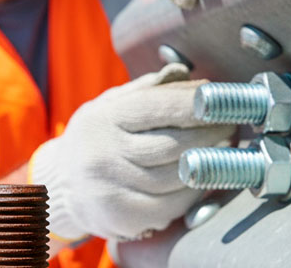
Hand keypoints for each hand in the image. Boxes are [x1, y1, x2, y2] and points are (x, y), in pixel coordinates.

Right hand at [28, 64, 233, 240]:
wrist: (59, 185)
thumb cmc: (95, 137)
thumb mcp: (109, 104)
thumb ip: (147, 89)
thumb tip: (186, 74)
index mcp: (105, 119)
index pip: (159, 107)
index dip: (196, 104)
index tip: (220, 99)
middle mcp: (105, 154)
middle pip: (174, 145)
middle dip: (211, 133)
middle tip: (230, 124)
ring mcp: (114, 189)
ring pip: (177, 177)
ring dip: (208, 162)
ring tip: (223, 148)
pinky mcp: (124, 217)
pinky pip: (172, 205)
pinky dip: (192, 190)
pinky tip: (201, 177)